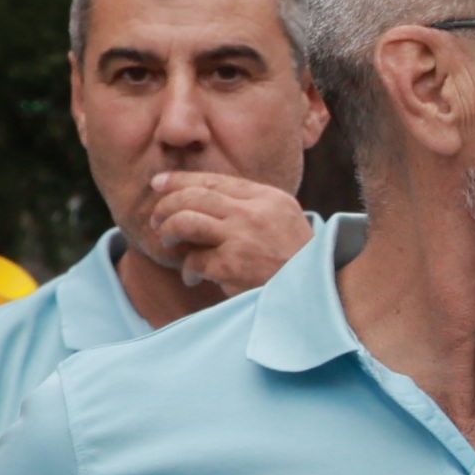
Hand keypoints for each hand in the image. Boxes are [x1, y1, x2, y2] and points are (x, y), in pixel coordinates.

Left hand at [141, 171, 316, 301]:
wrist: (317, 294)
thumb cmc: (298, 262)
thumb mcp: (283, 221)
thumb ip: (251, 207)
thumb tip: (202, 198)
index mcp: (268, 198)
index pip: (215, 181)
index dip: (180, 180)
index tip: (158, 183)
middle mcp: (255, 213)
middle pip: (194, 197)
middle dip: (166, 206)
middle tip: (156, 220)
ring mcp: (243, 238)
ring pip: (185, 221)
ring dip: (168, 231)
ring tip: (167, 241)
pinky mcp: (232, 266)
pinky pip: (193, 260)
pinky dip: (188, 271)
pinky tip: (193, 278)